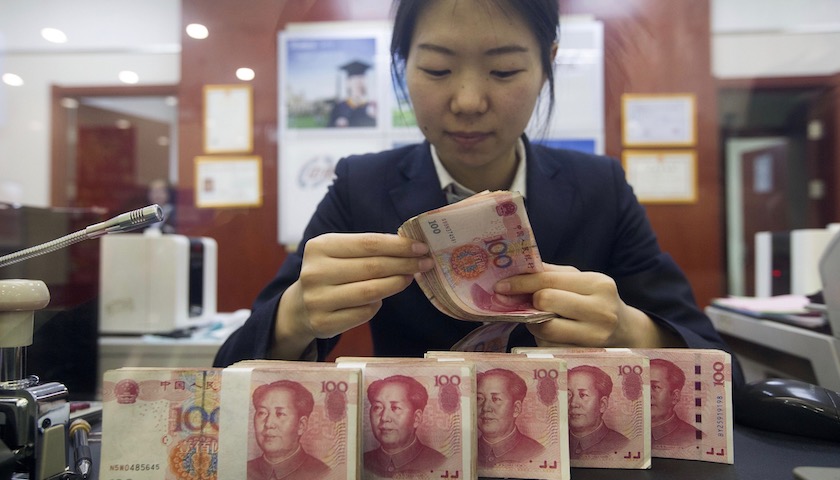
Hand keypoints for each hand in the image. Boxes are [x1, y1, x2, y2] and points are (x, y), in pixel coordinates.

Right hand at [275, 233, 433, 356]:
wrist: (300, 307)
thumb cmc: (331, 273)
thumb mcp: (340, 253)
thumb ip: (369, 248)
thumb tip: (411, 248)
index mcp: (320, 246)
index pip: (368, 243)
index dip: (398, 245)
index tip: (421, 247)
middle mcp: (315, 272)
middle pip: (372, 267)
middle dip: (404, 264)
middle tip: (425, 263)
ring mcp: (317, 299)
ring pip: (371, 291)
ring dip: (397, 284)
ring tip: (410, 278)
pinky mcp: (323, 322)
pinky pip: (364, 312)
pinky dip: (378, 304)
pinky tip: (383, 297)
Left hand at [494, 264, 678, 347]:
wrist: (626, 332)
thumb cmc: (595, 301)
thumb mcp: (581, 281)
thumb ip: (551, 273)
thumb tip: (515, 269)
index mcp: (599, 284)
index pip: (550, 280)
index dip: (521, 283)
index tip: (500, 286)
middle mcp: (601, 310)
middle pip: (546, 301)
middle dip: (529, 302)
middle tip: (522, 303)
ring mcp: (596, 337)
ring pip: (545, 327)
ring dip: (534, 323)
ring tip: (539, 319)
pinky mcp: (587, 355)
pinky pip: (551, 346)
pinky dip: (543, 339)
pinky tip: (550, 334)